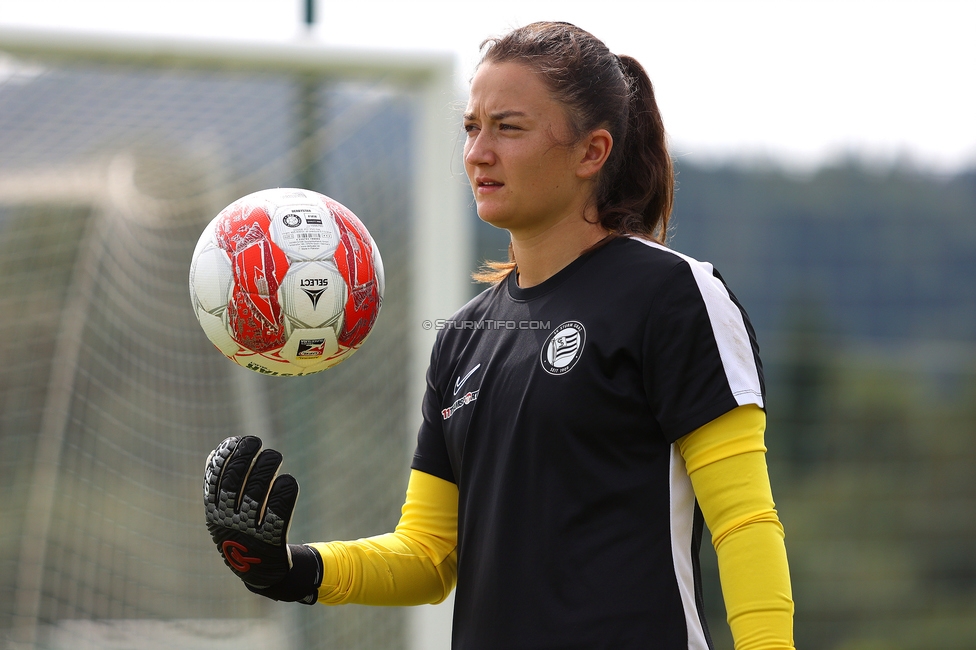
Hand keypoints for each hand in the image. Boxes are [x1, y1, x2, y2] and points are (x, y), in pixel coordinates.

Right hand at [204, 435, 322, 603]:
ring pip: (256, 497)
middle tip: (257, 442)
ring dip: (264, 470)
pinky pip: (277, 516)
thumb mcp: (223, 513)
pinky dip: (283, 495)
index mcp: (214, 514)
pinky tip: (287, 480)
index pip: (215, 481)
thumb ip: (219, 486)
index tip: (238, 440)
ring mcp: (249, 534)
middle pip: (234, 485)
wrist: (259, 571)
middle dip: (244, 459)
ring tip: (273, 455)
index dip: (225, 458)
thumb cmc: (241, 532)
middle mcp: (228, 523)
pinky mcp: (272, 543)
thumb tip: (215, 453)